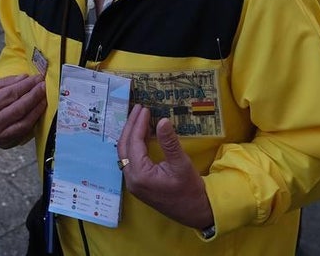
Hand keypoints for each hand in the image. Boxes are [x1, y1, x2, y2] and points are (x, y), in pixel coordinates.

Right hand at [0, 74, 45, 148]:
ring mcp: (0, 136)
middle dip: (34, 95)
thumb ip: (6, 82)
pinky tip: (38, 110)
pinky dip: (34, 119)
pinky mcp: (7, 143)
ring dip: (37, 108)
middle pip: (19, 108)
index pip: (10, 94)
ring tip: (44, 97)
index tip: (37, 78)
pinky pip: (25, 131)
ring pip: (24, 122)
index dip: (26, 85)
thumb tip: (25, 78)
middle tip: (43, 86)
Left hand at [116, 104, 213, 229]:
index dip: (138, 124)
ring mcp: (133, 182)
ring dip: (130, 134)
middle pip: (124, 147)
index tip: (144, 108)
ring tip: (138, 117)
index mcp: (140, 175)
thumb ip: (169, 143)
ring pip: (125, 153)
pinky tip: (141, 134)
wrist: (195, 212)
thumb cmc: (189, 190)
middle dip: (130, 125)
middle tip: (138, 108)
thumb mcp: (181, 164)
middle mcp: (132, 179)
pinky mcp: (138, 183)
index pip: (134, 143)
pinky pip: (130, 159)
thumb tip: (162, 121)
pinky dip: (134, 144)